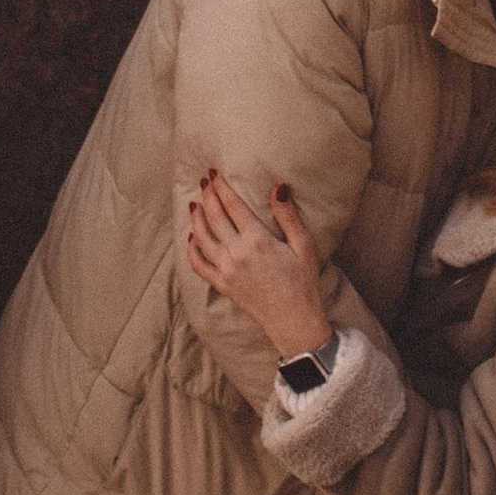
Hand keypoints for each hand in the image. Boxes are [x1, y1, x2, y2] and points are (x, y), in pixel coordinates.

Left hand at [184, 170, 334, 363]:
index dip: (222, 187)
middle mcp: (237, 253)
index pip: (232, 206)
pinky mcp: (221, 285)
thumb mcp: (304, 246)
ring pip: (201, 237)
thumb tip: (279, 187)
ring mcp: (225, 270)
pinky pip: (198, 264)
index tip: (214, 173)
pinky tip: (191, 238)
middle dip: (207, 196)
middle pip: (214, 217)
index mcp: (257, 241)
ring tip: (194, 204)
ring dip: (195, 218)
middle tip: (204, 181)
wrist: (293, 321)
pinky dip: (191, 249)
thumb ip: (288, 216)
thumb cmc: (303, 283)